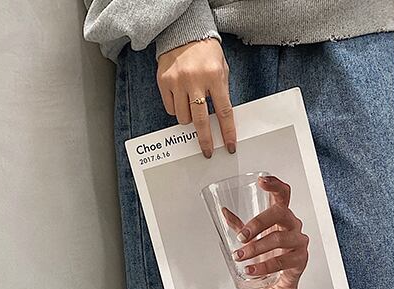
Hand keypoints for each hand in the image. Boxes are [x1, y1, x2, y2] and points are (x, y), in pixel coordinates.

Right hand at [157, 39, 236, 157]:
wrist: (183, 32)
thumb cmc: (205, 52)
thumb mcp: (222, 68)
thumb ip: (222, 92)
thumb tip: (222, 120)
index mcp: (215, 76)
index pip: (224, 112)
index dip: (227, 132)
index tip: (229, 146)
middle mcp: (195, 80)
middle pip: (201, 121)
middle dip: (205, 140)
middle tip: (207, 151)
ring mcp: (178, 81)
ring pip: (183, 118)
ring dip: (189, 120)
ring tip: (192, 108)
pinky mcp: (164, 82)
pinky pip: (171, 109)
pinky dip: (177, 110)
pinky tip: (181, 99)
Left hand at [224, 176, 308, 288]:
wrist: (279, 280)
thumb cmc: (269, 254)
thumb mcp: (254, 238)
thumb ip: (240, 225)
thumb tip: (224, 212)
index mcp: (282, 215)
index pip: (283, 194)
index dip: (274, 185)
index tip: (261, 181)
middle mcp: (293, 224)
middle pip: (279, 213)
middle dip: (257, 223)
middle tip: (242, 237)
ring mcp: (298, 240)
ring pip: (278, 239)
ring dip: (255, 248)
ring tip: (240, 256)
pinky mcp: (300, 259)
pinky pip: (281, 261)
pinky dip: (263, 267)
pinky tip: (251, 269)